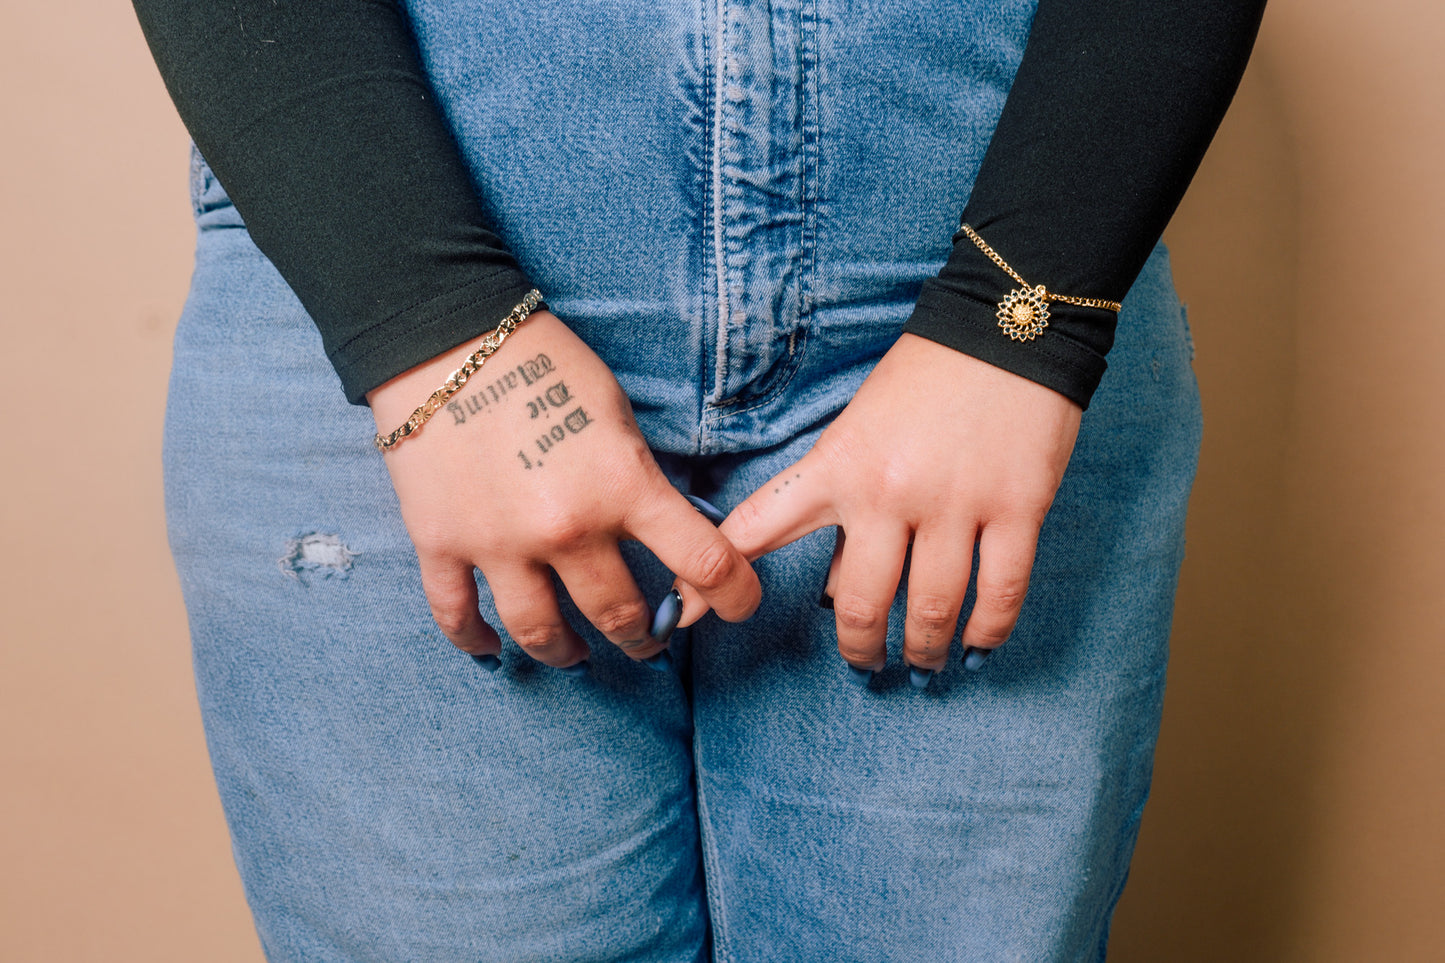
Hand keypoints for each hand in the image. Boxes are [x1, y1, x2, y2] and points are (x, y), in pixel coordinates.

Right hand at [369, 311, 760, 667]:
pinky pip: (459, 616)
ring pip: (542, 633)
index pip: (703, 564)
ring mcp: (500, 544)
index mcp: (622, 487)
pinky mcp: (442, 544)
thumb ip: (639, 478)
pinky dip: (477, 641)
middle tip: (649, 638)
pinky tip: (493, 648)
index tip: (739, 606)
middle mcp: (567, 529)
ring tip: (577, 655)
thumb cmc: (542, 362)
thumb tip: (665, 530)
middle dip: (644, 636)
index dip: (735, 595)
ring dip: (568, 653)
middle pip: (621, 615)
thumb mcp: (616, 413)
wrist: (443, 339)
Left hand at [683, 334, 1080, 676]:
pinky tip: (975, 646)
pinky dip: (987, 631)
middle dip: (861, 649)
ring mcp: (956, 503)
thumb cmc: (925, 378)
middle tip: (866, 666)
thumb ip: (839, 505)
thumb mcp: (860, 430)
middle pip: (862, 604)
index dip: (715, 578)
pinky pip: (1001, 591)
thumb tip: (837, 589)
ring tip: (923, 666)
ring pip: (932, 609)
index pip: (759, 529)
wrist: (1007, 325)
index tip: (686, 614)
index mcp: (838, 466)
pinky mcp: (1018, 507)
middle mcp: (889, 492)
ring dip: (924, 651)